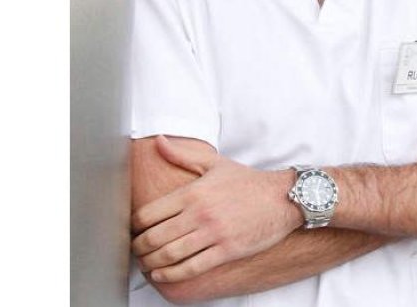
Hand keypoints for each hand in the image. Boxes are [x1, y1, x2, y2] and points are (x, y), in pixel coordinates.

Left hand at [131, 135, 301, 282]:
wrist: (284, 198)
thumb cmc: (249, 183)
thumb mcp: (215, 164)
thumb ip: (183, 155)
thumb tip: (158, 141)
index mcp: (193, 192)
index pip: (147, 214)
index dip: (132, 227)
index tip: (132, 232)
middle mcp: (200, 213)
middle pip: (153, 237)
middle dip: (138, 248)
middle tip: (135, 251)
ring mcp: (214, 233)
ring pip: (169, 255)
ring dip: (150, 264)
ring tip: (146, 265)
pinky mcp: (227, 250)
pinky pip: (191, 267)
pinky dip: (171, 274)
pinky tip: (163, 274)